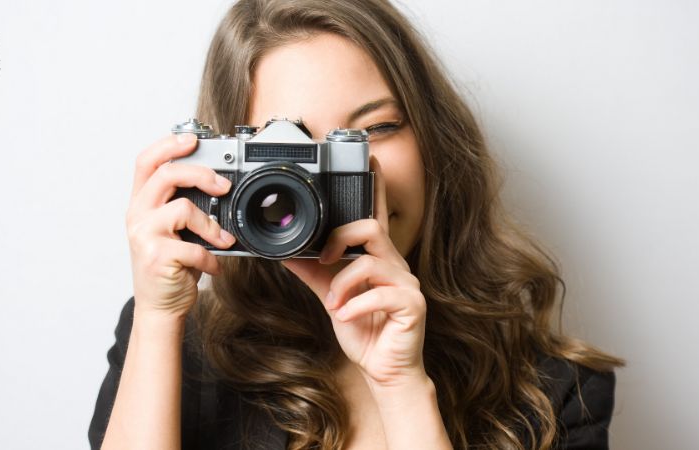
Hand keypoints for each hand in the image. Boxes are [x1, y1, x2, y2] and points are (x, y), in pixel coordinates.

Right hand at [126, 133, 236, 318]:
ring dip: (212, 225)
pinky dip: (212, 258)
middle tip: (224, 186)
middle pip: (167, 175)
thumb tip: (219, 186)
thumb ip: (183, 207)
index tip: (193, 139)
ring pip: (184, 209)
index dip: (168, 145)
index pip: (146, 162)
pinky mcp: (157, 257)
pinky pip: (195, 247)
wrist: (159, 306)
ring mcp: (144, 235)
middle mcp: (137, 215)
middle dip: (201, 173)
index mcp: (141, 204)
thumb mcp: (173, 231)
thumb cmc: (170, 267)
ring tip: (222, 240)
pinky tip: (213, 266)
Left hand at [282, 156, 427, 387]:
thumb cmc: (364, 330)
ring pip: (371, 262)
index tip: (369, 162)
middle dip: (341, 240)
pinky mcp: (413, 305)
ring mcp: (407, 284)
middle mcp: (395, 265)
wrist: (384, 370)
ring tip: (334, 304)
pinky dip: (356, 305)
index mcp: (378, 258)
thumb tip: (286, 254)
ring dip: (343, 284)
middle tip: (324, 260)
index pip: (376, 216)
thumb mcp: (331, 297)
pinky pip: (381, 294)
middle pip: (371, 228)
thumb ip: (312, 273)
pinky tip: (346, 316)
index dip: (374, 188)